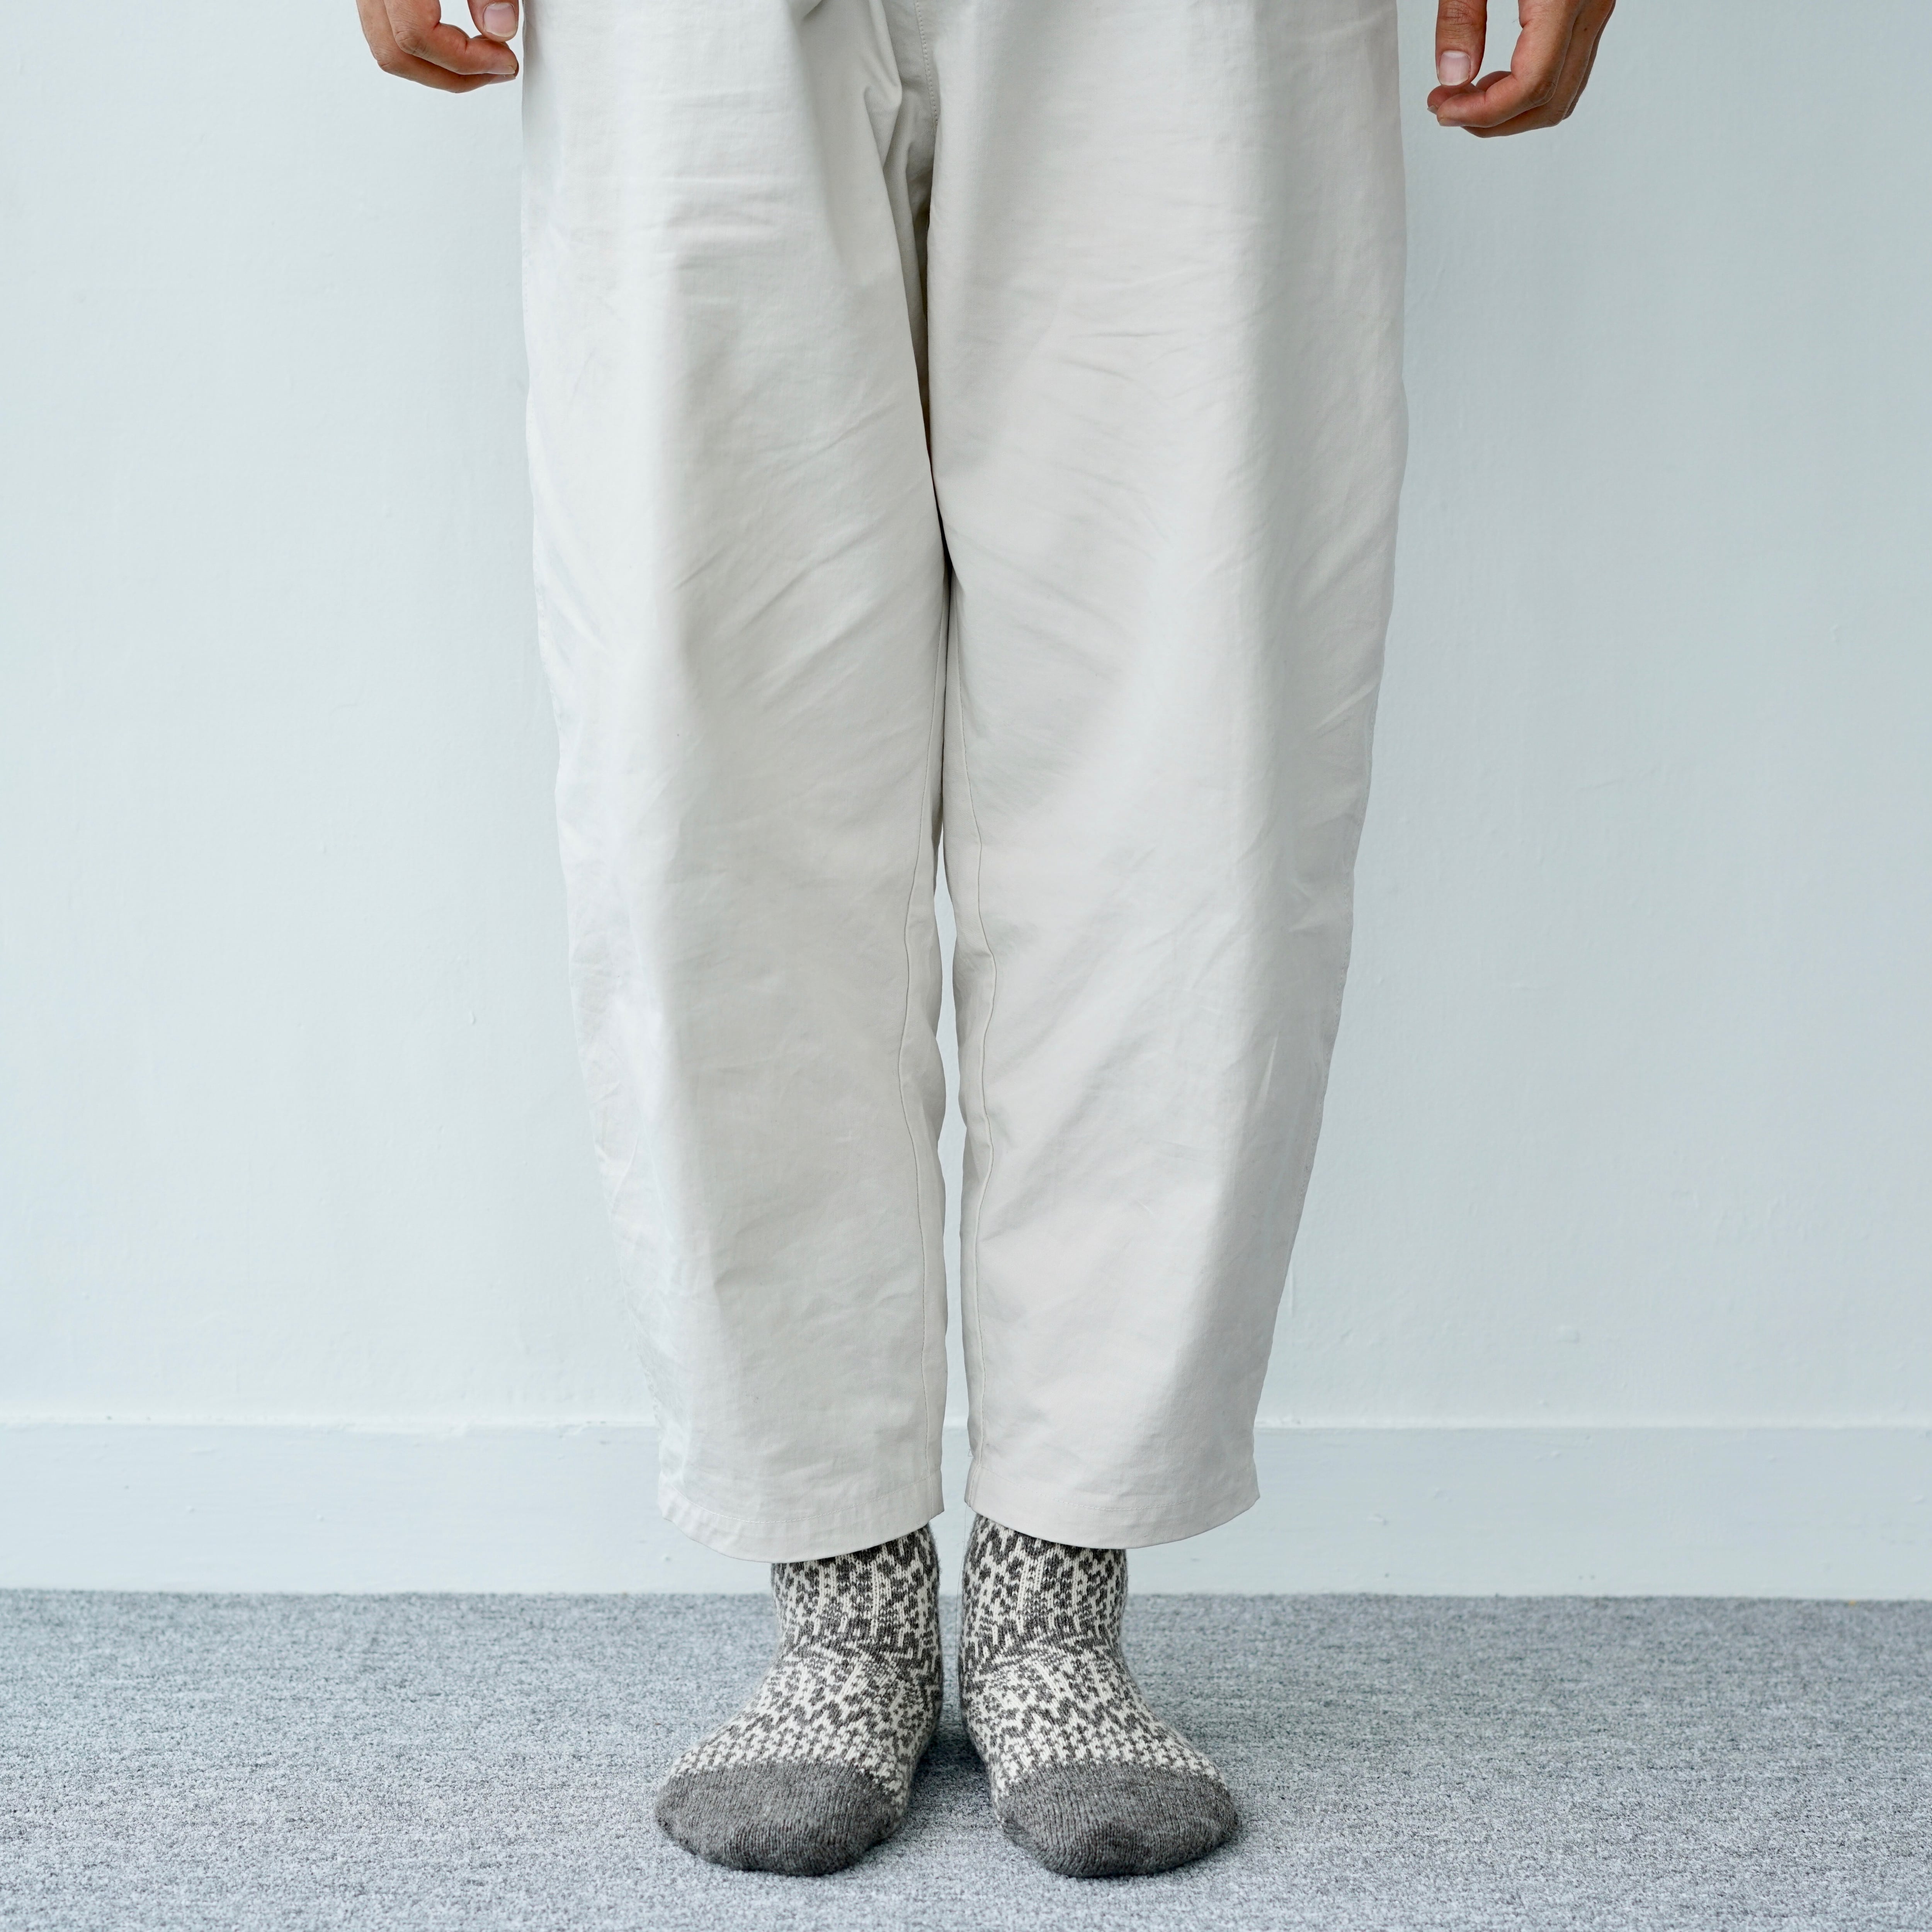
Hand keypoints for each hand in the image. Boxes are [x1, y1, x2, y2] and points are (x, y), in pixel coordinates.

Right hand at [356, 0, 519, 92]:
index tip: (505, 63)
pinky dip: (423, 49)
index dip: (466, 60)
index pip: (416, 35)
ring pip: (387, 48)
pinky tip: (459, 43)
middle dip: (453, 76)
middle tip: (498, 70)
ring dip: (436, 68)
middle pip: (395, 53)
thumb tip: (499, 29)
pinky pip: (388, 31)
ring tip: (484, 60)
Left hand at [1430, 0, 1614, 136]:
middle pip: (1551, 102)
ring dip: (1512, 110)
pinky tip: (1494, 76)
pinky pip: (1567, 68)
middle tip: (1447, 109)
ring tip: (1464, 95)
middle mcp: (1591, 6)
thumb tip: (1453, 77)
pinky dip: (1530, 87)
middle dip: (1494, 121)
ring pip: (1564, 92)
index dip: (1483, 112)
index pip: (1532, 84)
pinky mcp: (1591, 6)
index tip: (1444, 109)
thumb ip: (1461, 16)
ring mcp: (1597, 8)